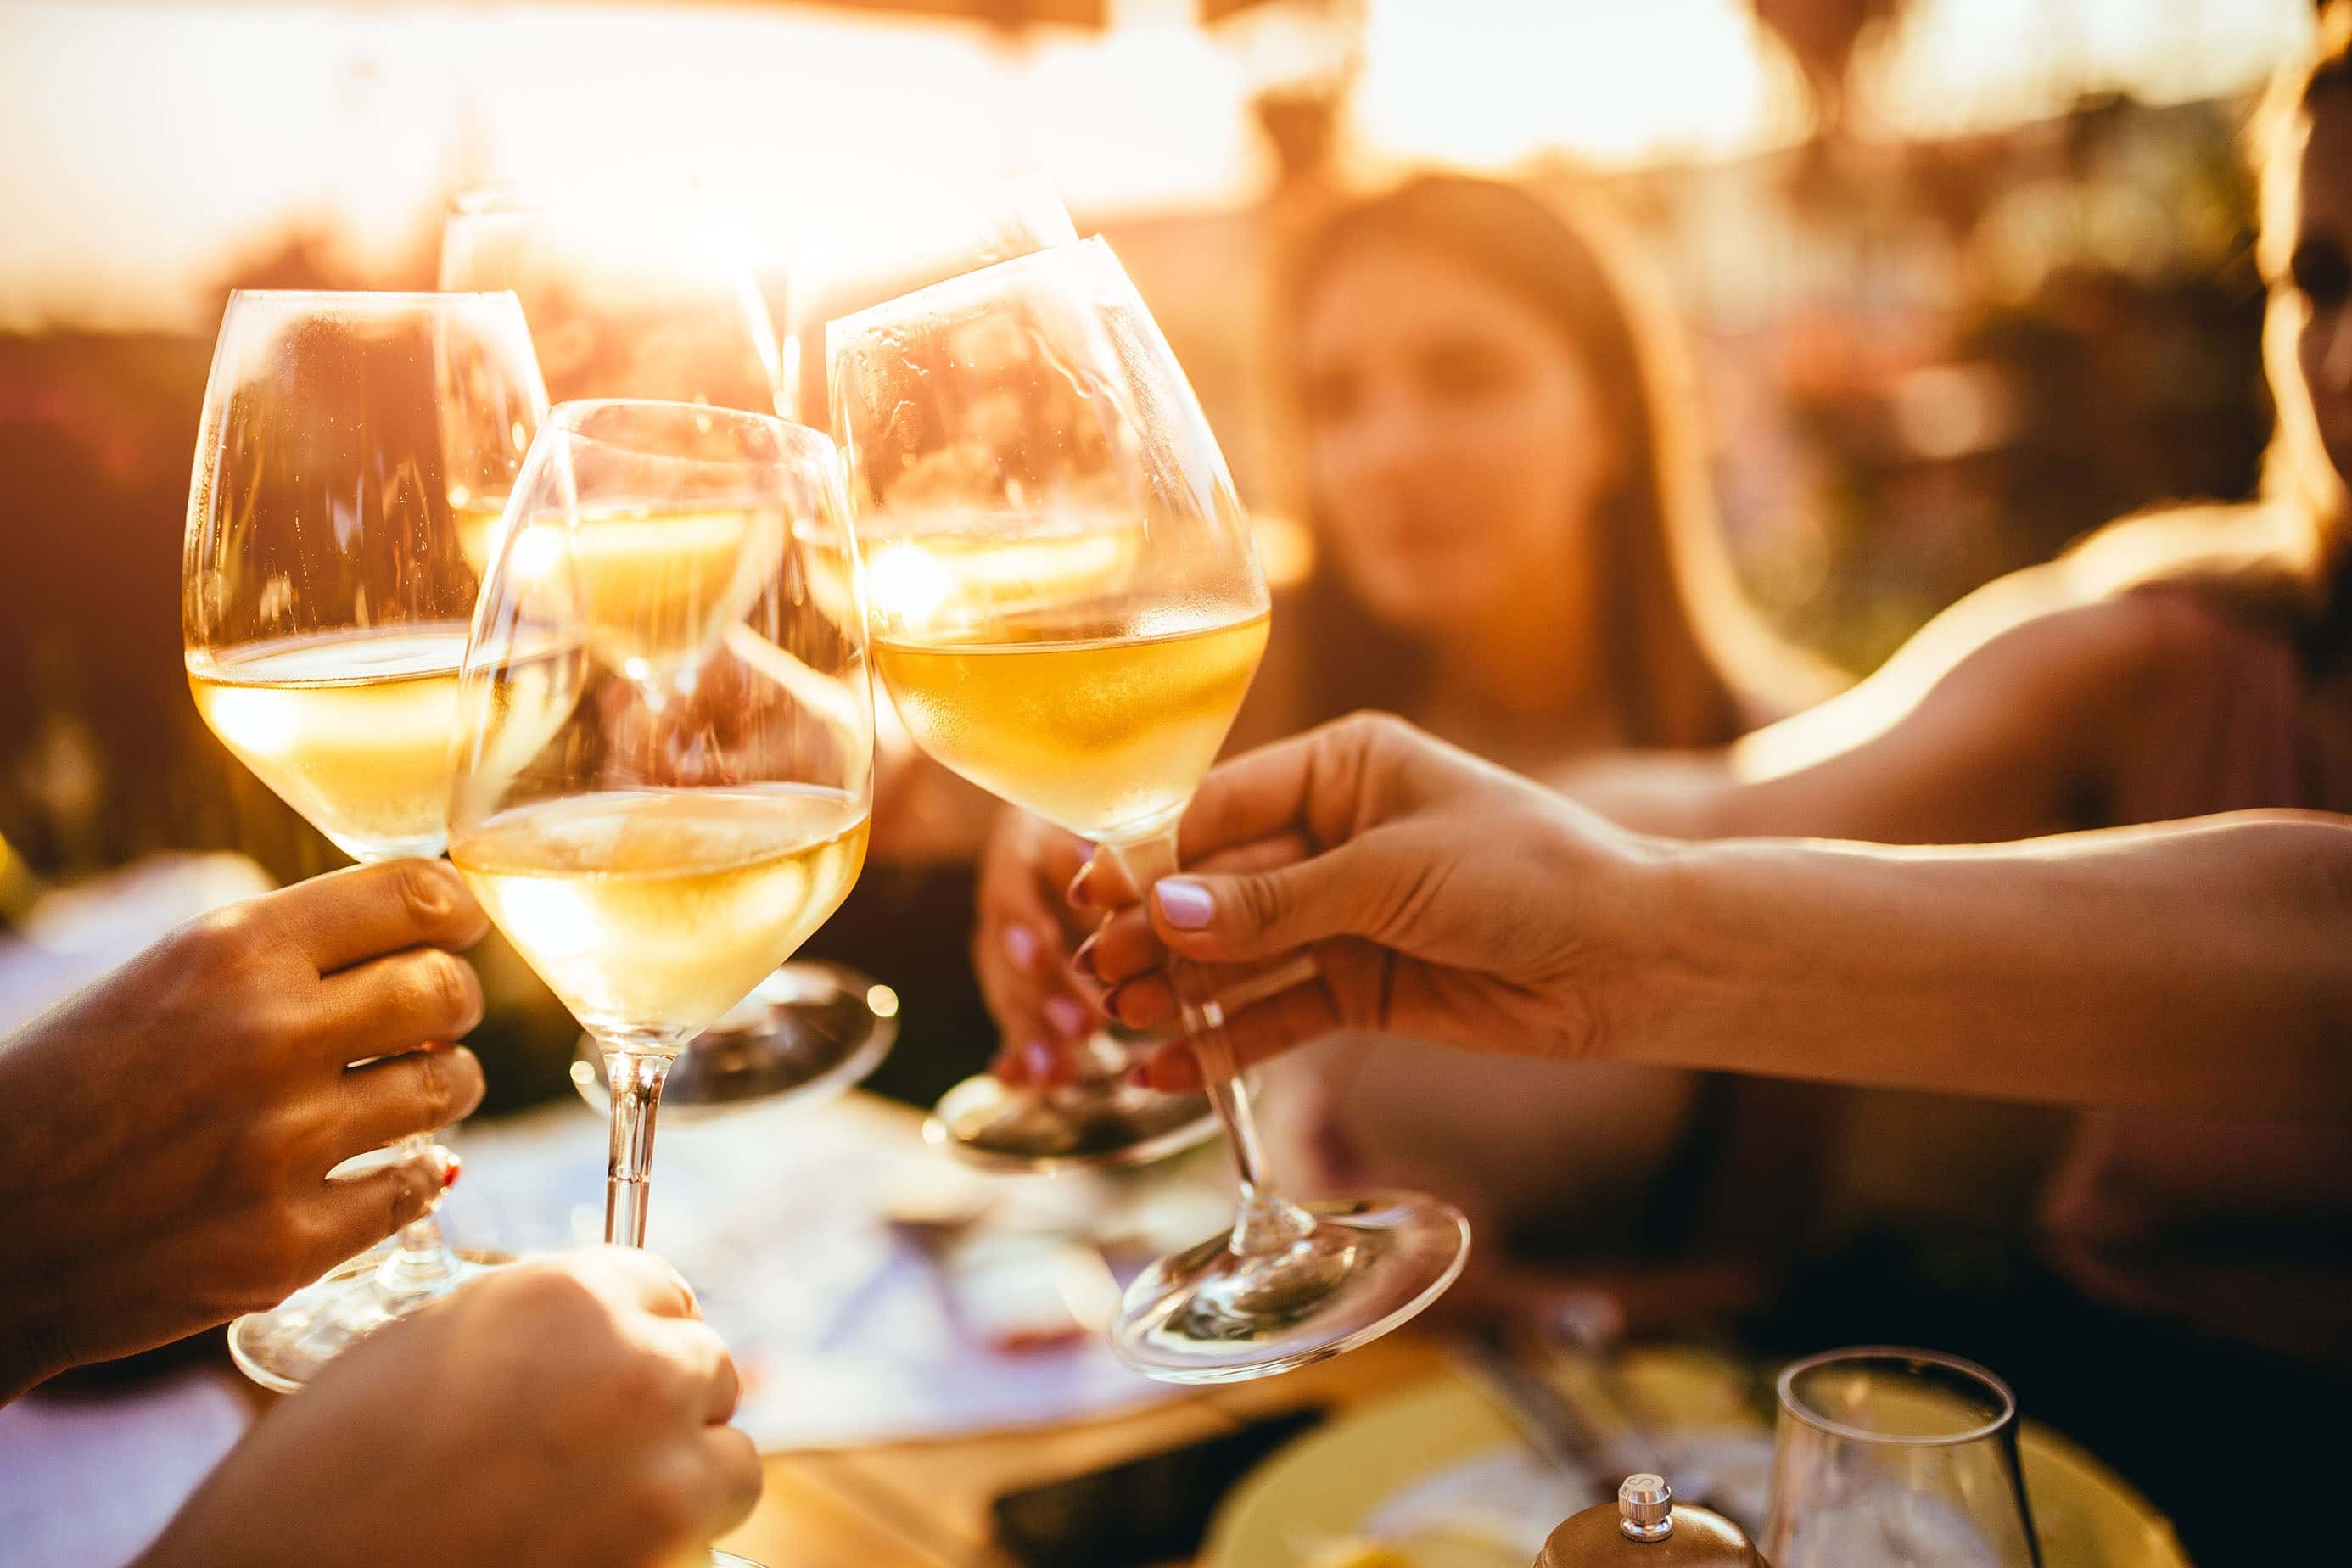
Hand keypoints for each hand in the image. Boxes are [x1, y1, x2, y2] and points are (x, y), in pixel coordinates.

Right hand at [0, 859, 489, 1400]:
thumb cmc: (68, 1093)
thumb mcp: (161, 981)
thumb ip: (284, 956)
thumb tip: (430, 939)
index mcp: (229, 951)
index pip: (414, 895)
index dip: (455, 911)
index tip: (458, 929)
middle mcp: (267, 1036)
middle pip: (448, 990)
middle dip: (451, 1001)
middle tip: (430, 1021)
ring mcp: (282, 1146)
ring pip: (449, 1088)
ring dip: (443, 1086)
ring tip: (407, 1092)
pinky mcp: (288, 1244)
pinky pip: (417, 1187)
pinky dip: (416, 1175)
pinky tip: (391, 1168)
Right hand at [138, 1248, 761, 1567]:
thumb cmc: (321, 1472)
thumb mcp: (432, 1344)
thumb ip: (536, 1326)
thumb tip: (603, 1333)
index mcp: (571, 1294)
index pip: (666, 1291)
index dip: (633, 1333)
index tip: (607, 1368)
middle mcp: (635, 1368)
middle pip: (708, 1369)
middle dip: (663, 1405)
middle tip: (594, 1450)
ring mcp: (660, 1474)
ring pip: (731, 1461)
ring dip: (684, 1479)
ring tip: (599, 1508)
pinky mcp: (664, 1561)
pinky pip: (707, 1543)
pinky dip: (670, 1548)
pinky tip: (594, 1551)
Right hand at [971, 807, 1101, 1085]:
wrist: (1067, 812)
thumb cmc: (1099, 811)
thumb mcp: (1102, 816)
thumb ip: (1105, 845)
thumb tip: (1099, 859)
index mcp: (1018, 854)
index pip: (1012, 893)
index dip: (1024, 925)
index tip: (1040, 952)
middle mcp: (1003, 899)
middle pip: (1007, 953)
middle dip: (1042, 994)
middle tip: (1083, 1026)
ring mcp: (1006, 942)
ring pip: (1010, 991)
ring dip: (1033, 1033)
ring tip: (1059, 1075)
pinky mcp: (1021, 976)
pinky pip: (1016, 1016)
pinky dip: (1020, 1052)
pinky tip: (1023, 1083)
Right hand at [1072, 714, 1650, 1087]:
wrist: (1630, 959)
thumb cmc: (1528, 875)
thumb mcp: (1392, 875)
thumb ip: (1275, 902)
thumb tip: (1164, 912)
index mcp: (1344, 768)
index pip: (1223, 805)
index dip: (1154, 853)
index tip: (1091, 892)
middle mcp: (1336, 835)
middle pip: (1221, 885)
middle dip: (1159, 929)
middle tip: (1096, 971)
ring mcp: (1345, 915)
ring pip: (1240, 955)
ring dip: (1180, 988)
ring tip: (1118, 1022)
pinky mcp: (1362, 988)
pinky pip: (1277, 1013)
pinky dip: (1226, 1040)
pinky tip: (1171, 1067)